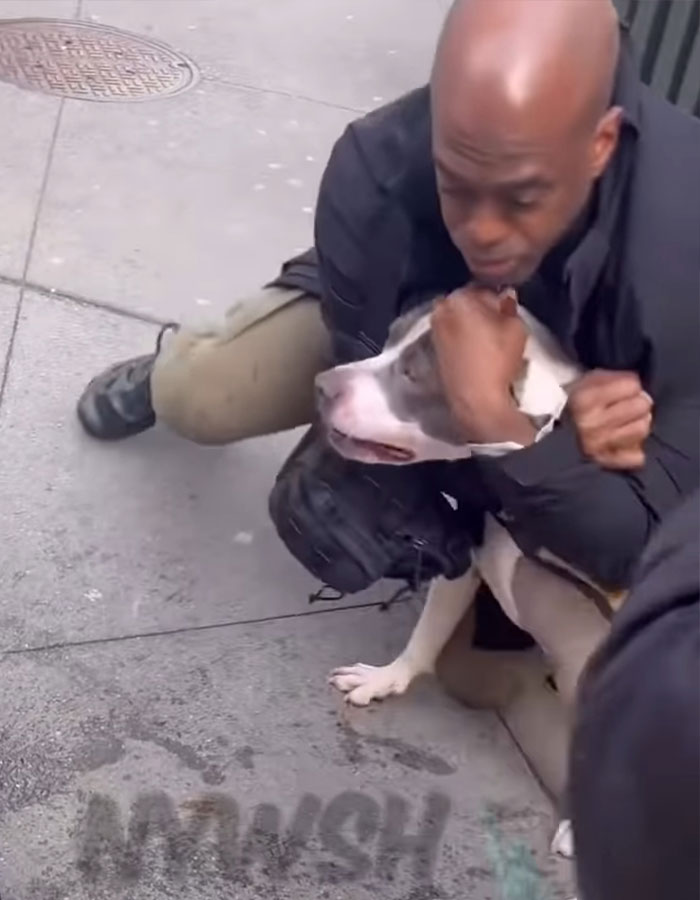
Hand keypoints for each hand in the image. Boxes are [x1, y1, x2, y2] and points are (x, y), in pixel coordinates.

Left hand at [431, 284, 534, 443]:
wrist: (475, 399)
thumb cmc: (498, 359)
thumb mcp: (516, 327)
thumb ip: (510, 307)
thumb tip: (506, 296)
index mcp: (458, 298)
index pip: (485, 288)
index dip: (499, 300)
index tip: (508, 312)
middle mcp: (440, 309)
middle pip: (467, 302)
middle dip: (482, 309)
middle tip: (500, 323)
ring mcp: (434, 329)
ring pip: (458, 318)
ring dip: (472, 323)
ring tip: (489, 338)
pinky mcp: (434, 349)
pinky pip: (452, 333)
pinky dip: (463, 336)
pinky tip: (476, 348)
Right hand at [568, 370, 652, 469]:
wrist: (557, 436)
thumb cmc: (576, 406)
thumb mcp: (586, 382)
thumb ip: (612, 377)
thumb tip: (638, 384)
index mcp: (584, 400)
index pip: (632, 385)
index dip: (629, 385)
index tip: (622, 391)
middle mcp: (592, 424)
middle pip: (641, 406)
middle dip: (637, 404)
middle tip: (628, 407)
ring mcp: (600, 446)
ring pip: (642, 428)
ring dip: (638, 424)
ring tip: (626, 424)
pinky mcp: (608, 463)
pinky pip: (638, 455)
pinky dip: (635, 449)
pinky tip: (624, 442)